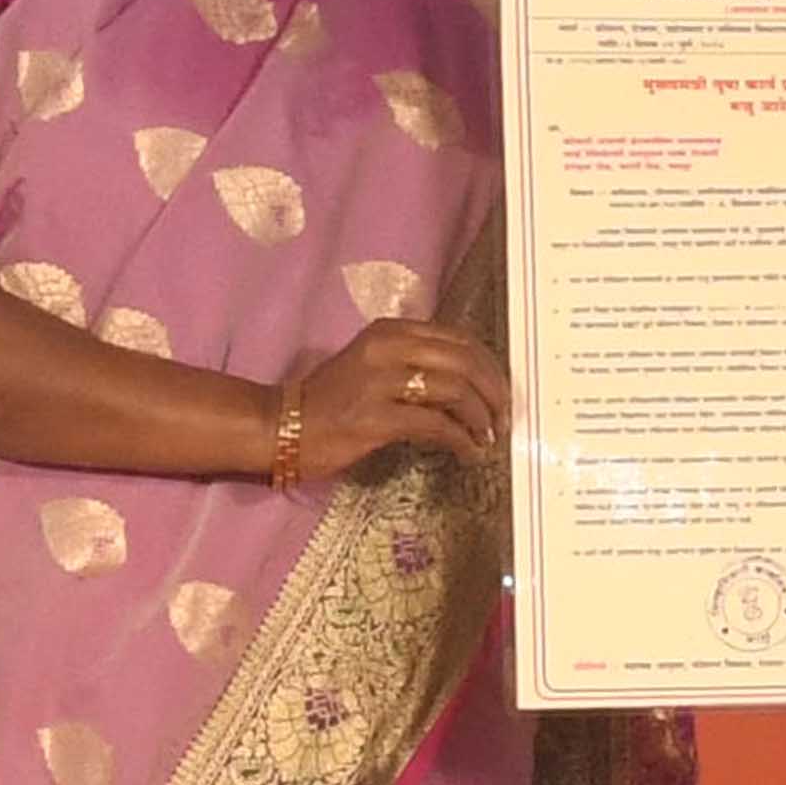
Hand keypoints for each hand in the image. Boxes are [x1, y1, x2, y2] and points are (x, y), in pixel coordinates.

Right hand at [288, 317, 514, 473]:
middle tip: (504, 418)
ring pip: (454, 389)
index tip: (501, 392)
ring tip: (488, 438)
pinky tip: (469, 453)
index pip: (458, 339)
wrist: (282, 426)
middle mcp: (388, 347)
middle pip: (464, 360)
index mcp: (391, 331)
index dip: (490, 366)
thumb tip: (465, 386)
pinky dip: (461, 439)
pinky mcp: (376, 418)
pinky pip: (435, 424)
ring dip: (481, 417)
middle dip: (493, 391)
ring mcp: (381, 381)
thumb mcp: (374, 368)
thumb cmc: (329, 403)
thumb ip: (414, 366)